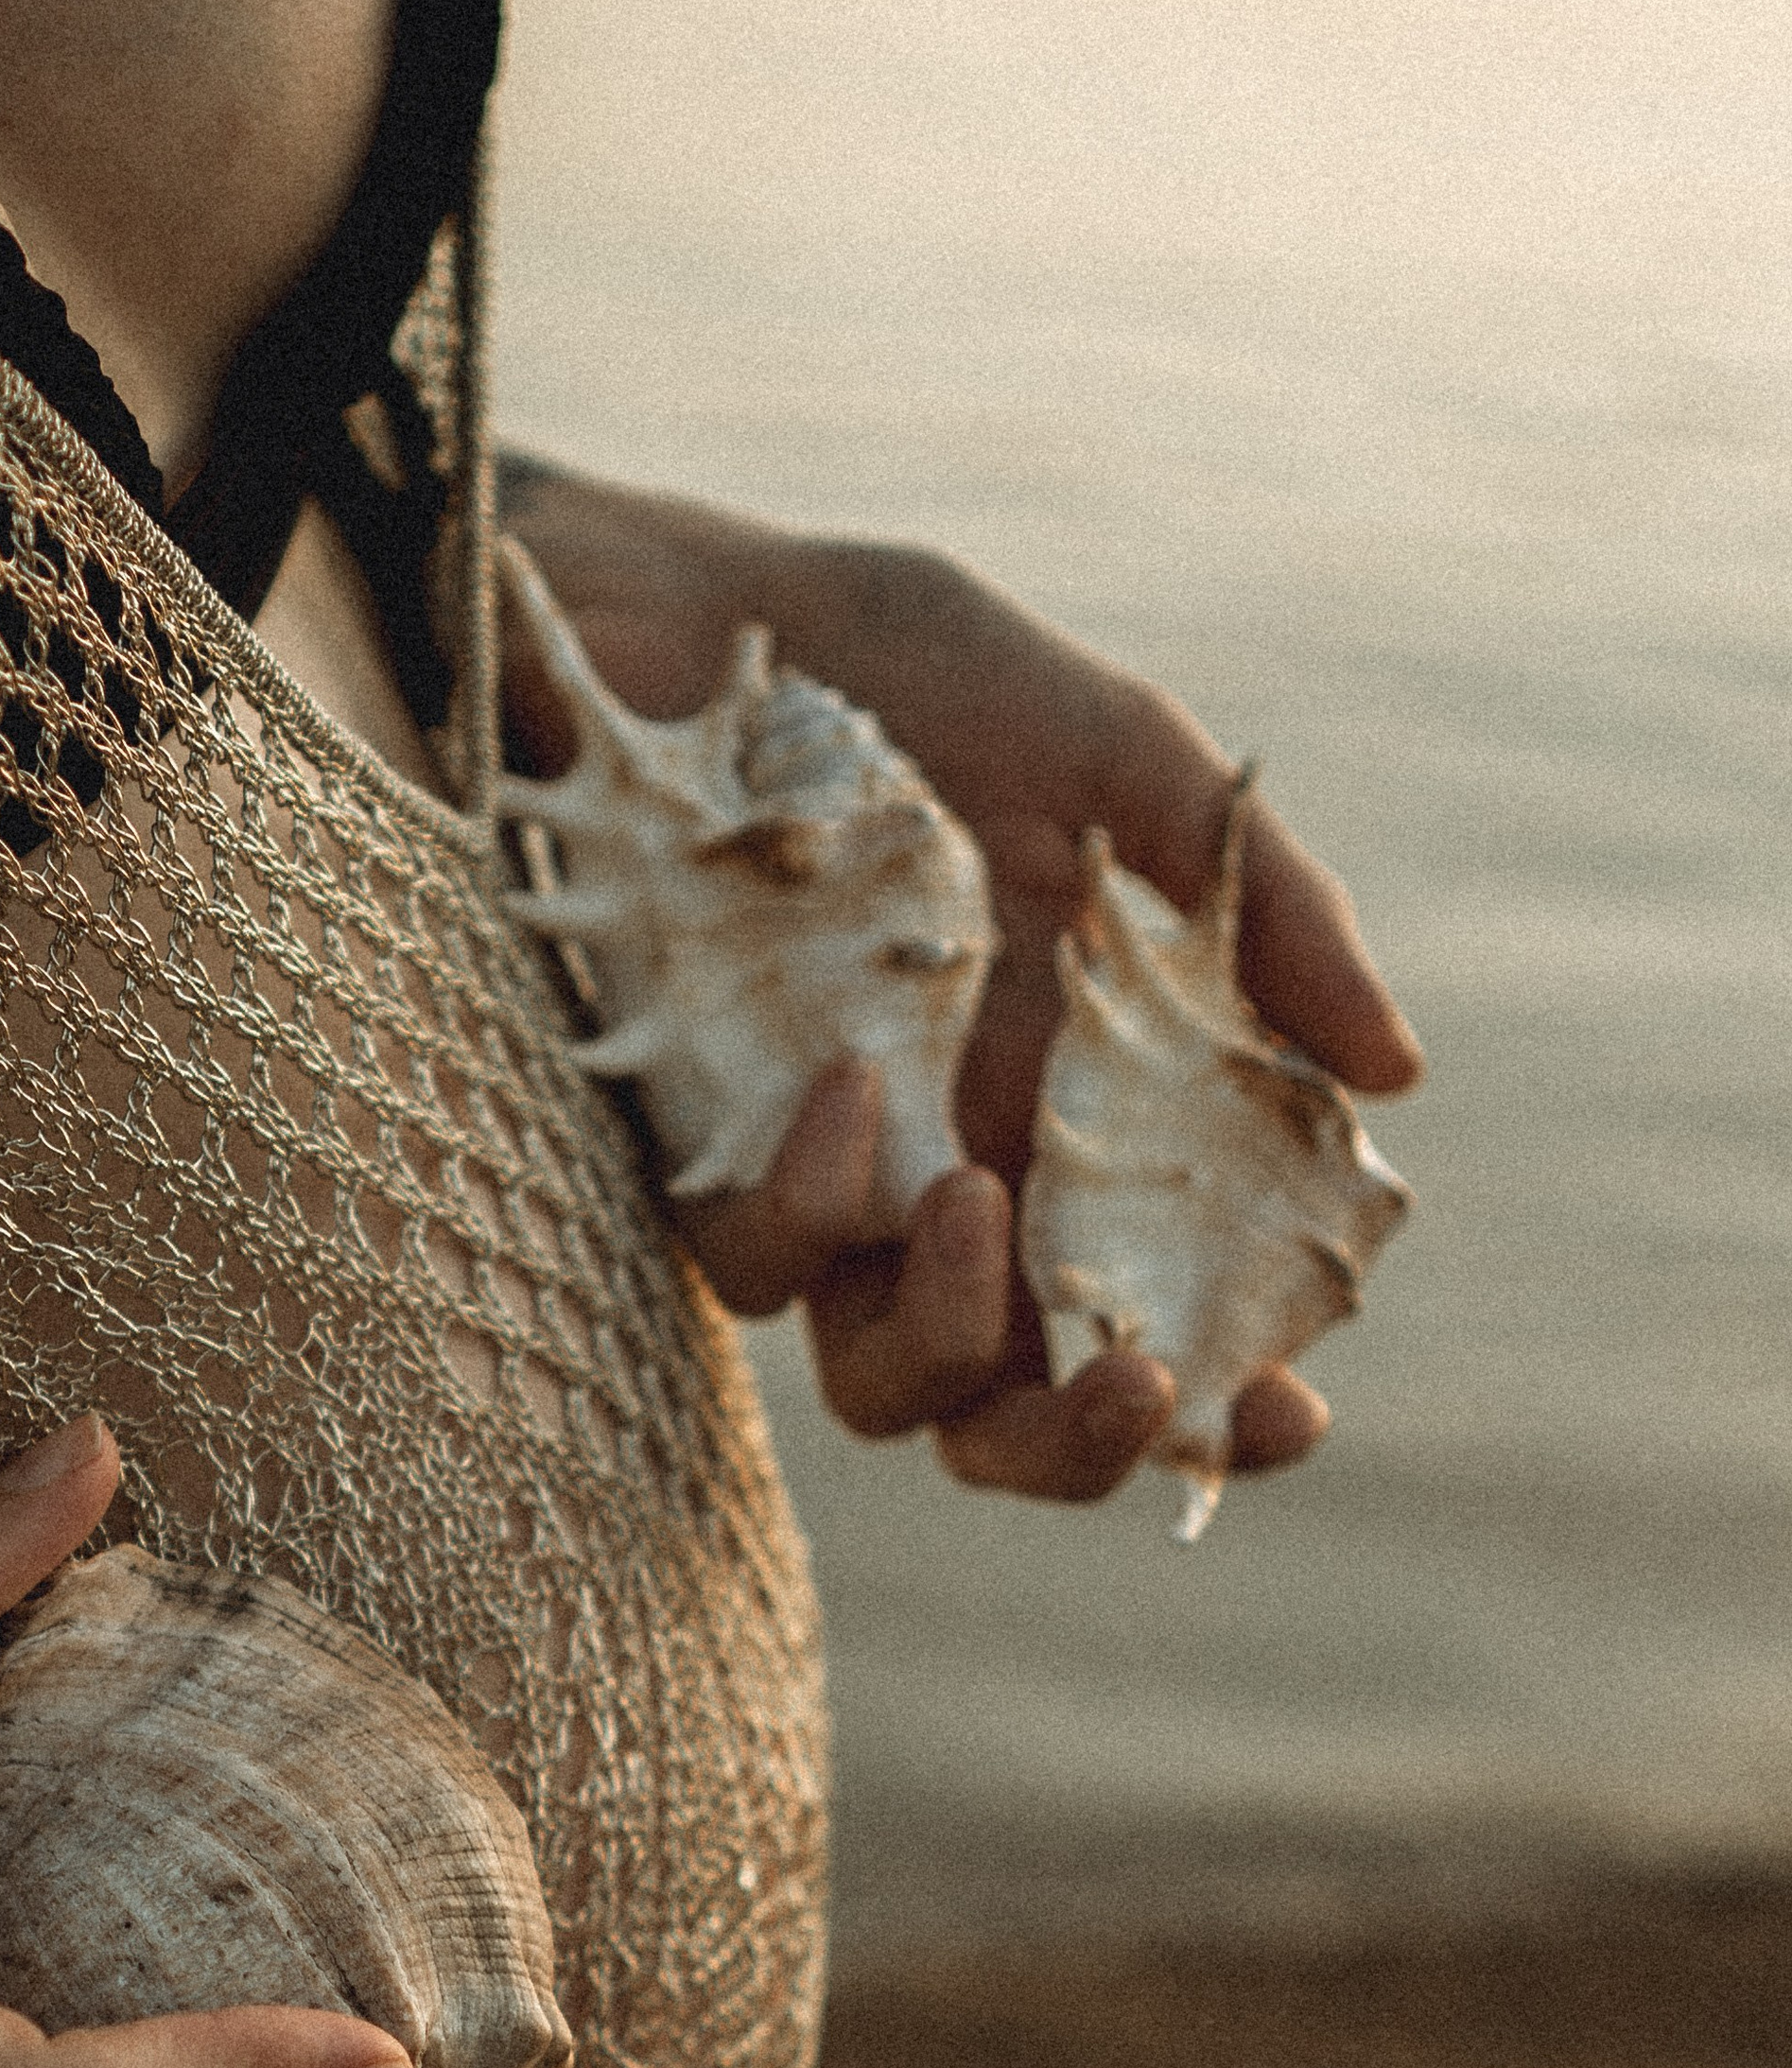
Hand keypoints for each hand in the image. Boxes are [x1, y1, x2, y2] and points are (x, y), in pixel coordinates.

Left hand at [499, 463, 1422, 1500]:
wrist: (676, 620)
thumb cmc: (905, 681)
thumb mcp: (1118, 760)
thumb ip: (1262, 912)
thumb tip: (1392, 1071)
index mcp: (1073, 1128)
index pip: (1152, 1321)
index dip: (1219, 1405)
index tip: (1290, 1407)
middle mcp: (949, 1189)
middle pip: (1008, 1418)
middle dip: (1079, 1447)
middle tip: (1137, 1383)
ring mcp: (822, 1188)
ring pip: (881, 1387)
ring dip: (950, 1336)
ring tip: (971, 1196)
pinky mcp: (698, 1157)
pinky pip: (757, 1262)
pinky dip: (814, 1197)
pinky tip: (850, 1076)